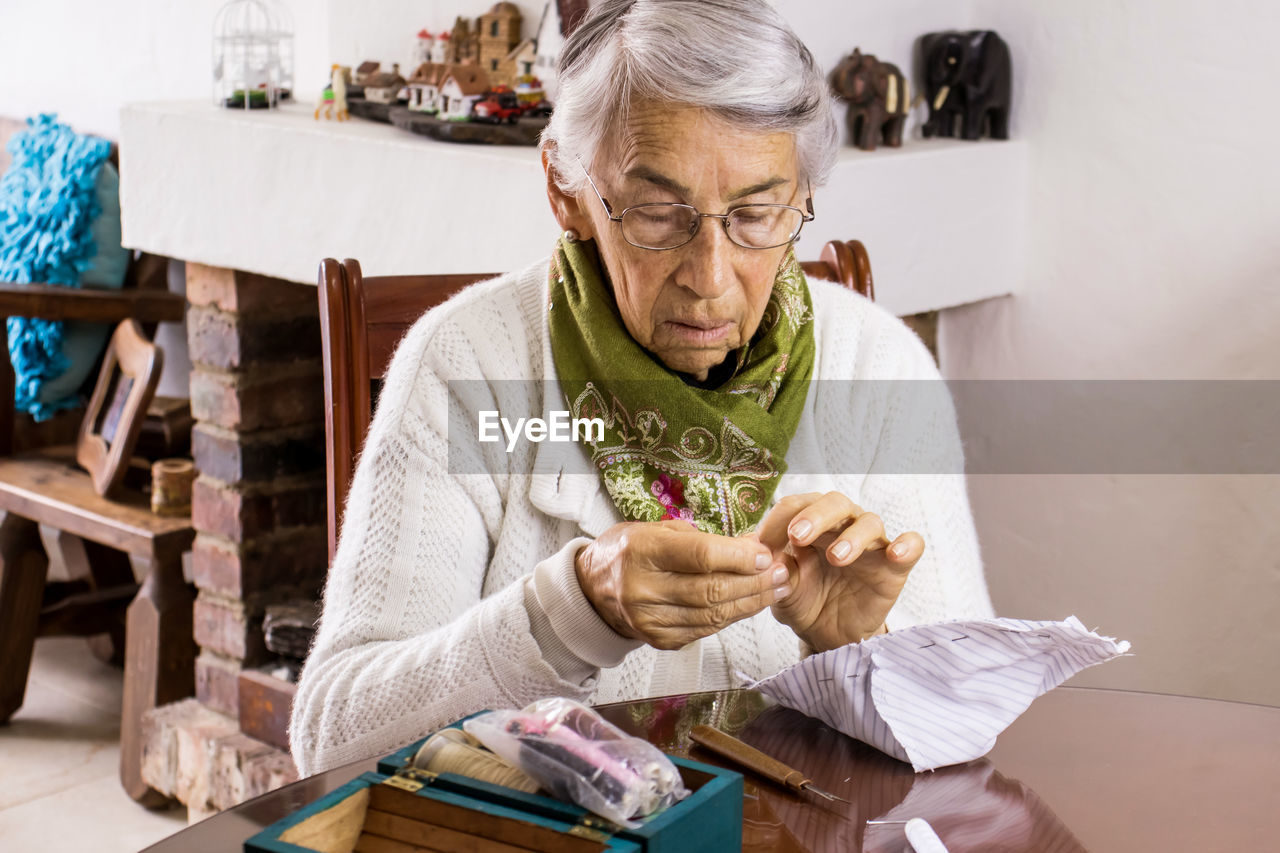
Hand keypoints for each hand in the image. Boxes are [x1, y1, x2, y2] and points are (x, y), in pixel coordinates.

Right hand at [574, 520, 787, 650]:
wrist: (593, 587)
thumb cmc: (631, 550)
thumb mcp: (658, 529)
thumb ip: (703, 540)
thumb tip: (754, 548)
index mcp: (641, 551)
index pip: (699, 556)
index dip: (738, 558)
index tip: (766, 554)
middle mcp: (641, 588)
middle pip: (711, 590)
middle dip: (755, 583)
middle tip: (784, 573)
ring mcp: (648, 619)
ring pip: (712, 615)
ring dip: (751, 603)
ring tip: (777, 589)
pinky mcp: (657, 640)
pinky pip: (704, 630)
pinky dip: (731, 617)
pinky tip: (750, 604)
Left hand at [756, 492, 922, 652]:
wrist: (828, 635)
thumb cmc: (804, 601)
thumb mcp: (781, 589)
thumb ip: (774, 570)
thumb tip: (763, 555)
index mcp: (810, 523)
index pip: (795, 506)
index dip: (778, 521)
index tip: (762, 544)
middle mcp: (842, 525)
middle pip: (834, 503)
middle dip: (814, 516)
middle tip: (797, 536)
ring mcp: (870, 544)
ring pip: (869, 522)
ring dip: (852, 536)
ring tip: (837, 557)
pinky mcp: (894, 566)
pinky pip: (912, 545)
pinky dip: (907, 545)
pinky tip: (896, 552)